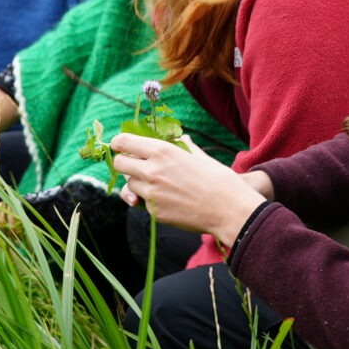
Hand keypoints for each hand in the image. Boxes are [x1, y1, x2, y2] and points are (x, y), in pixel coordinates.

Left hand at [110, 133, 266, 242]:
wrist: (229, 209)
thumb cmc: (217, 179)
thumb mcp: (197, 154)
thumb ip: (181, 145)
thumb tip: (177, 137)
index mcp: (161, 151)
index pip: (123, 142)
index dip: (119, 144)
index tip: (121, 147)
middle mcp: (152, 170)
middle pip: (119, 164)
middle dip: (124, 164)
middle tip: (135, 166)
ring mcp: (151, 193)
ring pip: (129, 185)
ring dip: (138, 184)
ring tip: (158, 185)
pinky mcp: (154, 212)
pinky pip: (142, 203)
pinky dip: (149, 201)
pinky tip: (168, 199)